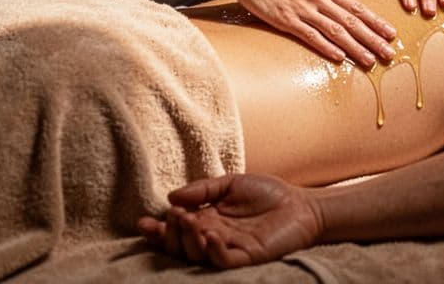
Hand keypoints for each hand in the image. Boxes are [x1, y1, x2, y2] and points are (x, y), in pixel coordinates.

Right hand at [137, 173, 322, 267]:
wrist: (301, 203)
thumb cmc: (268, 193)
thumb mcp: (230, 183)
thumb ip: (202, 188)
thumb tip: (170, 197)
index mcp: (206, 220)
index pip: (175, 230)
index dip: (158, 230)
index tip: (142, 223)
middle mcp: (213, 237)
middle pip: (180, 245)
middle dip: (170, 234)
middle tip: (174, 217)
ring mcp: (229, 249)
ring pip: (198, 254)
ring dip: (188, 240)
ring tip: (189, 221)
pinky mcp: (247, 257)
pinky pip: (224, 260)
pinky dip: (213, 250)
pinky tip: (211, 235)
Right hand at [232, 0, 395, 67]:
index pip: (356, 6)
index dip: (375, 20)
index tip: (390, 32)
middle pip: (351, 21)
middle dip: (372, 38)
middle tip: (389, 52)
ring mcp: (304, 11)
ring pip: (335, 31)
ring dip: (355, 47)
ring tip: (370, 60)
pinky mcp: (288, 21)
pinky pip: (311, 36)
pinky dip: (327, 47)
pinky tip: (340, 57)